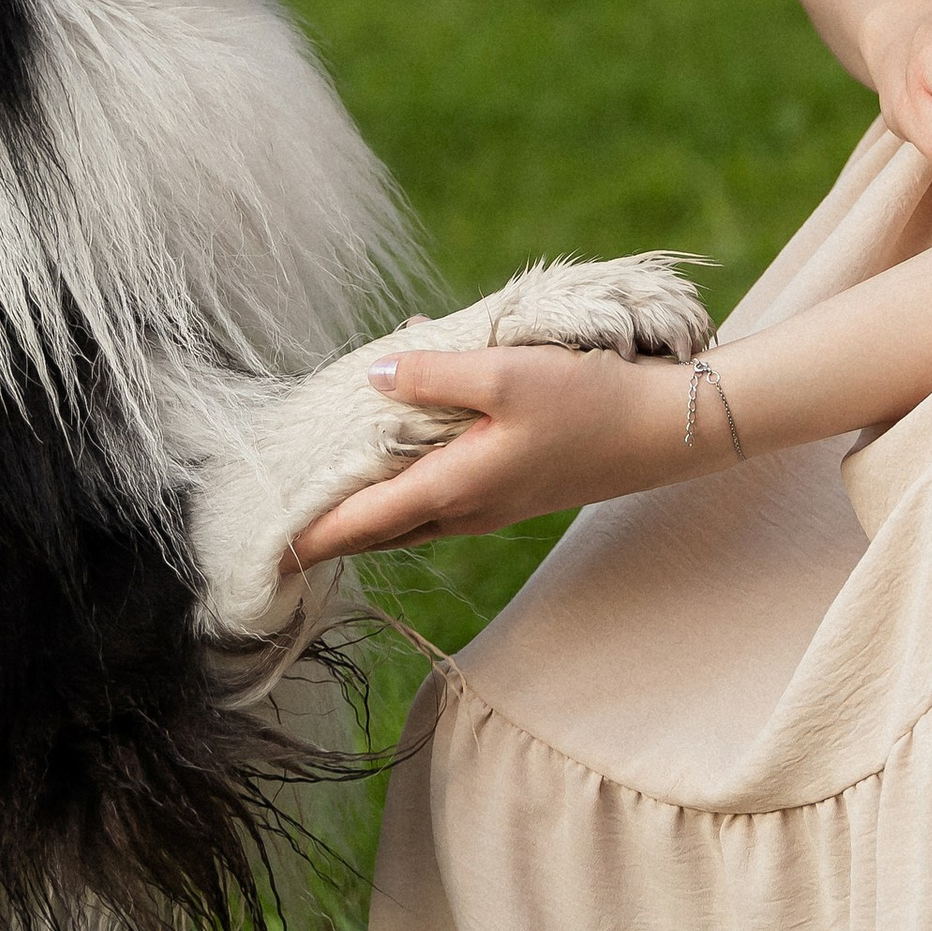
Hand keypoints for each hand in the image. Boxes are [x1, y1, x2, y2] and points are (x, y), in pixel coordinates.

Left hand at [289, 344, 691, 563]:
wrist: (667, 430)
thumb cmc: (588, 401)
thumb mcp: (503, 374)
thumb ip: (431, 376)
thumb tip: (371, 375)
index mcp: (454, 488)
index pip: (362, 523)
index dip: (310, 538)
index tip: (264, 556)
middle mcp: (467, 507)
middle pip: (380, 529)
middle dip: (330, 531)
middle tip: (281, 526)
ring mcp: (494, 502)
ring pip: (411, 514)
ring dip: (368, 508)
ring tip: (326, 493)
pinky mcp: (515, 486)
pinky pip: (441, 492)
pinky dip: (407, 479)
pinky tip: (404, 431)